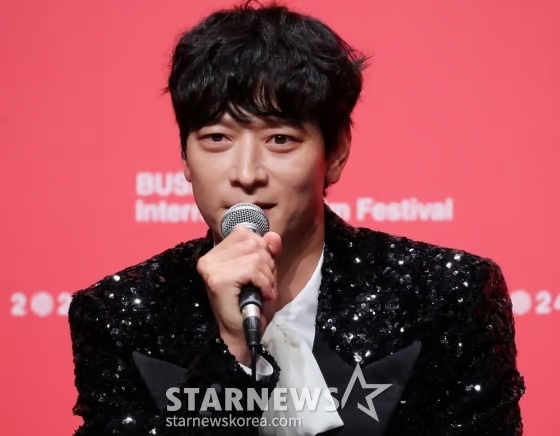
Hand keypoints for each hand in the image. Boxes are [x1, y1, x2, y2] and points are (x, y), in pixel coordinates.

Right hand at [197, 226, 281, 364]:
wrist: (242, 335)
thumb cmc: (250, 305)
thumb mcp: (263, 271)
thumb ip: (267, 251)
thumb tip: (273, 236)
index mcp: (215, 253)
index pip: (245, 233)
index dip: (262, 250)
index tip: (262, 271)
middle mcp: (209, 258)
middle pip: (253, 242)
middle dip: (267, 263)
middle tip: (264, 283)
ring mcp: (212, 268)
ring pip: (255, 255)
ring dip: (267, 275)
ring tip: (262, 289)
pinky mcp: (218, 279)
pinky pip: (252, 268)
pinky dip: (264, 282)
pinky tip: (262, 294)